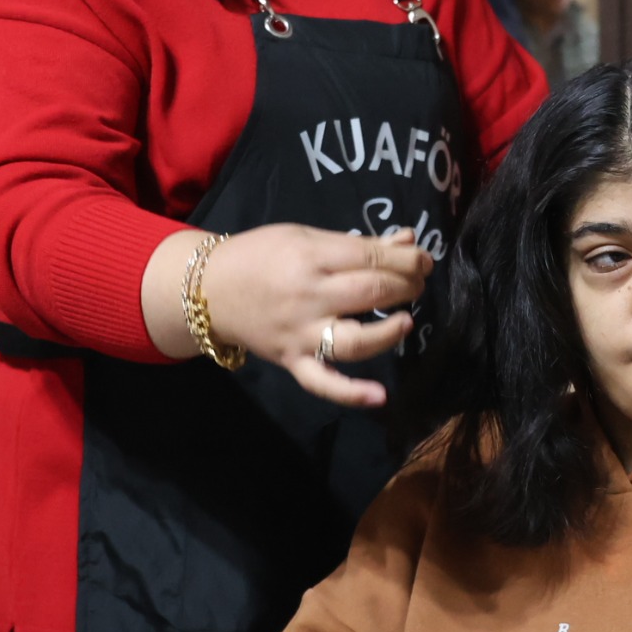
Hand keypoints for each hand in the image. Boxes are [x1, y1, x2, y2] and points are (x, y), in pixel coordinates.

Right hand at [141, 225, 432, 407]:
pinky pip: (323, 382)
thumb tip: (409, 242)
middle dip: (406, 287)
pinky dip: (352, 393)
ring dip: (390, 331)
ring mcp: (300, 333)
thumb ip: (357, 243)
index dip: (407, 261)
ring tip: (407, 320)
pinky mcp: (292, 360)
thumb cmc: (260, 255)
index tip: (424, 261)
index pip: (371, 258)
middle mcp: (308, 296)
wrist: (208, 289)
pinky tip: (380, 395)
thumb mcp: (305, 236)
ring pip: (354, 339)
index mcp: (311, 257)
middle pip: (370, 293)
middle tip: (418, 284)